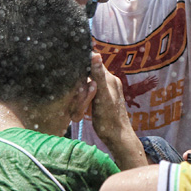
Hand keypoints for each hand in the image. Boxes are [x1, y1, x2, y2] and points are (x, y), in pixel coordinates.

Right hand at [89, 53, 148, 169]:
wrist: (117, 137)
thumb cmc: (109, 118)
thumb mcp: (101, 96)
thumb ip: (98, 76)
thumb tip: (95, 54)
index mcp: (110, 78)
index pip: (94, 61)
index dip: (82, 64)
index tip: (73, 71)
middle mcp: (110, 82)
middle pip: (89, 74)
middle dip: (81, 84)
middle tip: (81, 97)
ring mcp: (107, 91)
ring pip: (88, 85)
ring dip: (82, 95)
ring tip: (85, 107)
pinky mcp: (104, 99)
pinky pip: (91, 94)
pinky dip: (85, 100)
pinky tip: (84, 109)